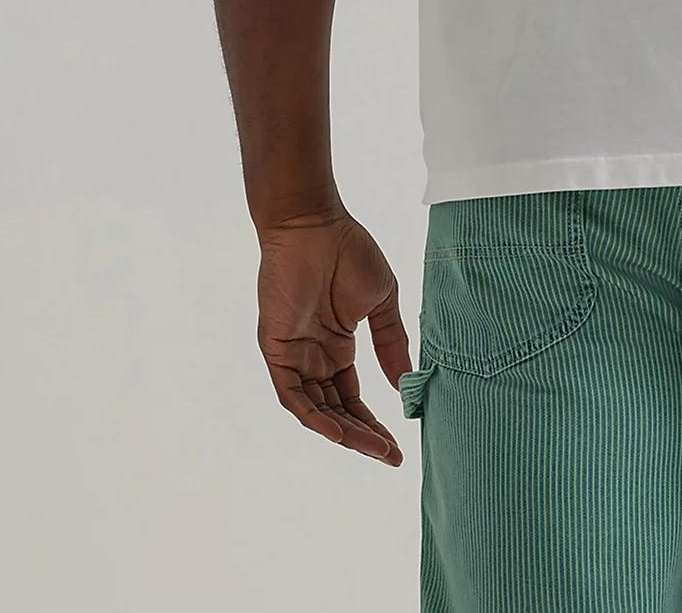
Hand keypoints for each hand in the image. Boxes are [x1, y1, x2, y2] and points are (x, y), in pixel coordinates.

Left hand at [255, 208, 412, 464]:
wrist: (314, 224)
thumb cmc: (348, 252)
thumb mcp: (380, 302)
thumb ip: (391, 342)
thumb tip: (405, 383)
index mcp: (336, 348)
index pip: (352, 399)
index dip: (373, 423)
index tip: (398, 446)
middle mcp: (313, 359)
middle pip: (336, 412)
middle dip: (363, 437)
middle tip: (391, 456)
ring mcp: (294, 357)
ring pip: (316, 410)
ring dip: (344, 433)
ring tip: (376, 448)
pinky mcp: (277, 350)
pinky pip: (293, 396)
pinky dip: (315, 417)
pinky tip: (339, 431)